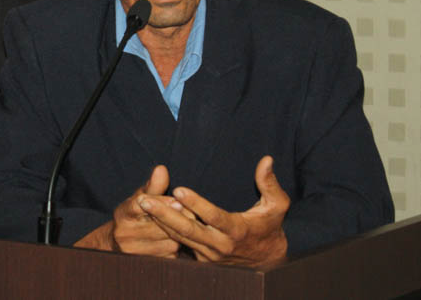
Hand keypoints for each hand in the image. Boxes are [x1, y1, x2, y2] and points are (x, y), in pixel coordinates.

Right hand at [74, 165, 181, 256]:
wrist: (116, 242)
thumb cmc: (134, 215)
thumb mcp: (140, 198)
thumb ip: (153, 186)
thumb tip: (162, 169)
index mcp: (123, 213)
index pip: (143, 205)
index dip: (162, 203)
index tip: (178, 200)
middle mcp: (125, 233)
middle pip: (160, 225)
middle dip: (178, 218)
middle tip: (193, 214)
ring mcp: (133, 251)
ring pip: (168, 242)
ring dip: (179, 235)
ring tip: (184, 228)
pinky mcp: (143, 263)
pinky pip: (169, 255)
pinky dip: (176, 248)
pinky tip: (177, 242)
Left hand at [140, 155, 289, 265]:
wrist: (267, 260)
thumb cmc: (270, 226)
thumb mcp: (277, 205)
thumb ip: (270, 183)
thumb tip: (266, 159)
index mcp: (237, 230)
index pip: (214, 217)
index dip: (196, 204)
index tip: (178, 189)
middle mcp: (220, 245)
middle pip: (188, 230)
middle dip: (165, 215)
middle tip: (145, 200)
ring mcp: (209, 255)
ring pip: (180, 238)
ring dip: (160, 221)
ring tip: (143, 204)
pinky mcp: (202, 259)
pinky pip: (181, 243)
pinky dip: (165, 230)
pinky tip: (150, 216)